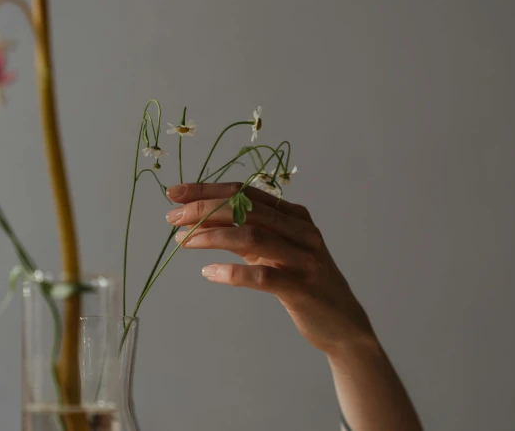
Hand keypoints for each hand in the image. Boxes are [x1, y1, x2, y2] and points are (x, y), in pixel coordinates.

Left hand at [166, 182, 376, 355]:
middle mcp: (301, 231)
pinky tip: (209, 273)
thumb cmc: (302, 282)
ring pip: (252, 236)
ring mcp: (304, 259)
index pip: (244, 192)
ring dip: (212, 236)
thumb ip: (247, 232)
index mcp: (294, 215)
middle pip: (245, 209)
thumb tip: (199, 220)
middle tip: (172, 217)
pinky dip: (232, 272)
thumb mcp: (276, 251)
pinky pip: (262, 276)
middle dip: (204, 209)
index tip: (175, 193)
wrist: (342, 324)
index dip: (207, 190)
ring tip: (183, 241)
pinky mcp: (302, 288)